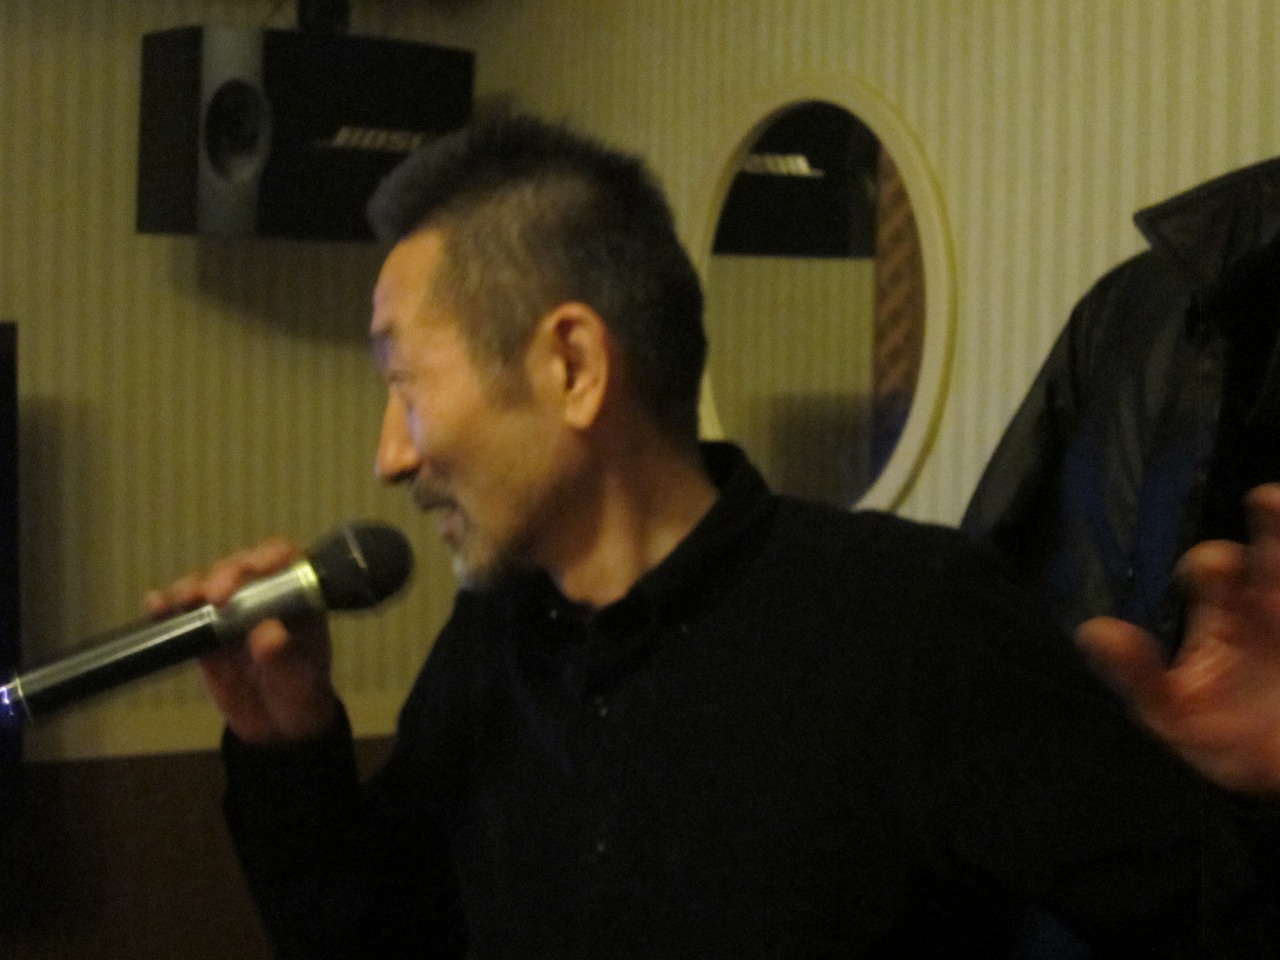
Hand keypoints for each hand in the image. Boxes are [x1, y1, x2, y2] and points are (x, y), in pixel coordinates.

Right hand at [146, 538, 338, 746]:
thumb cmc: (299, 695)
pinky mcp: (204, 633)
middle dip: (226, 574)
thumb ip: (283, 657)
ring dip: (193, 586)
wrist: (276, 728)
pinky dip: (168, 607)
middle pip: (242, 567)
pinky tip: (156, 606)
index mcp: (297, 599)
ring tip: (181, 600)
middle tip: (213, 596)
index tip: (253, 570)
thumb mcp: (297, 681)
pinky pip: (184, 615)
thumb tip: (268, 631)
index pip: (286, 561)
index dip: (269, 557)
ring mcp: (231, 613)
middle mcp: (263, 597)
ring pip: (209, 585)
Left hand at [1077, 484, 1279, 795]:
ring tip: (1276, 502)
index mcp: (1224, 616)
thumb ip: (1137, 675)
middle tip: (1268, 503)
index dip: (1212, 565)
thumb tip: (1093, 630)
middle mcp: (1270, 605)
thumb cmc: (1228, 746)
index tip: (1215, 571)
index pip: (1214, 569)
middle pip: (1274, 552)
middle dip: (1273, 525)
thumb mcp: (1175, 716)